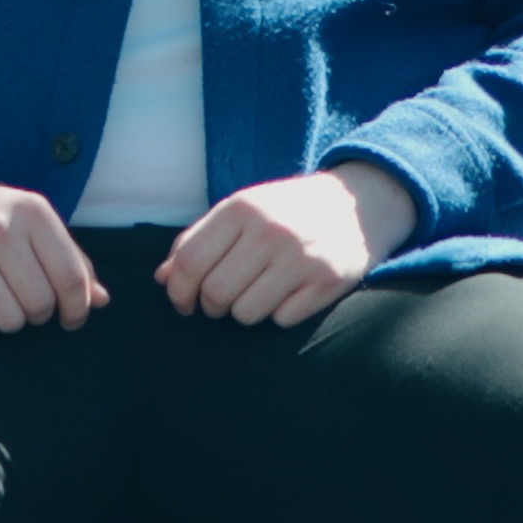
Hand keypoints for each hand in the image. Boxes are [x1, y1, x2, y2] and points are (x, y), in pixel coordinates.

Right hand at [0, 167, 108, 334]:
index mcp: (31, 212)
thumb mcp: (31, 221)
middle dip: (38, 312)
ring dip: (8, 318)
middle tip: (24, 298)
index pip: (71, 278)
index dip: (78, 308)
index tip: (72, 318)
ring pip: (9, 321)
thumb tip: (100, 300)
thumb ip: (69, 258)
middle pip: (40, 304)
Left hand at [155, 163, 415, 323]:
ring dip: (243, 312)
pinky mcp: (328, 282)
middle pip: (215, 293)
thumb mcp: (242, 210)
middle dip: (210, 306)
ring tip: (255, 294)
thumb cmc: (287, 211)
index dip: (178, 291)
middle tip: (220, 302)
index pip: (190, 262)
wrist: (360, 203)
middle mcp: (270, 231)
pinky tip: (288, 294)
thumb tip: (161, 277)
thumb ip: (199, 239)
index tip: (183, 302)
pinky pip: (282, 319)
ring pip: (246, 313)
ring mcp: (301, 257)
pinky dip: (278, 314)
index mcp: (241, 208)